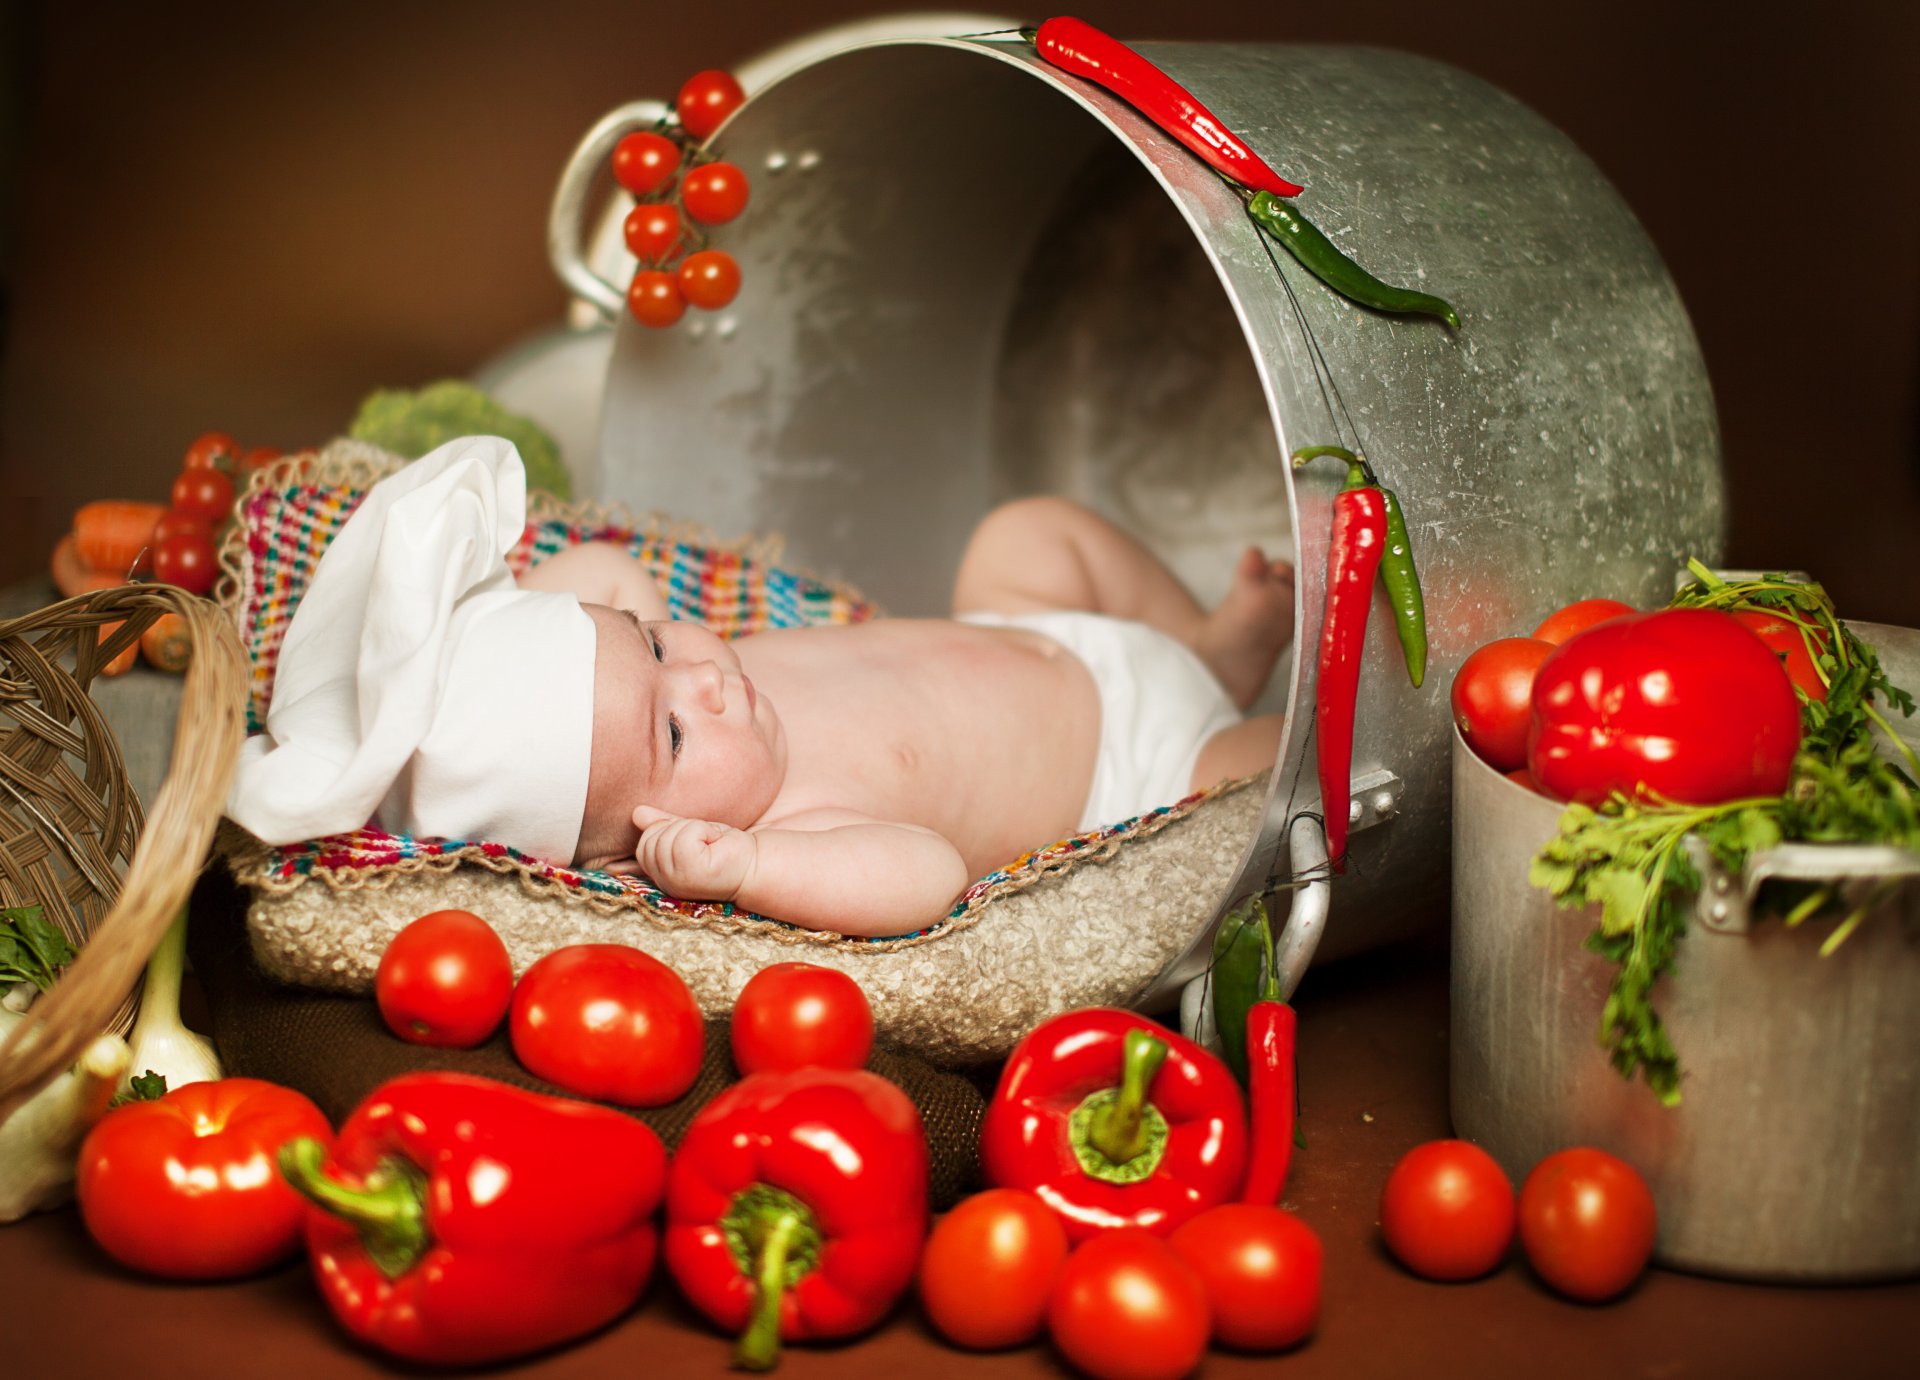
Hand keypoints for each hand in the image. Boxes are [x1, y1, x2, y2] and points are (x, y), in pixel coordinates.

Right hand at [631, 807, 756, 900]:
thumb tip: (637, 813)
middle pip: (650, 837)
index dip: (665, 831)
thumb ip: (664, 824)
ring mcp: (675, 881)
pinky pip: (683, 837)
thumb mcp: (689, 831)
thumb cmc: (725, 849)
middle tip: (705, 840)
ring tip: (711, 843)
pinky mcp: (690, 873)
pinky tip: (716, 843)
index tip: (695, 840)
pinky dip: (703, 830)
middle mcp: (664, 882)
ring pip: (666, 835)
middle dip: (679, 828)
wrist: (757, 864)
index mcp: (661, 876)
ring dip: (694, 829)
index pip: (643, 844)